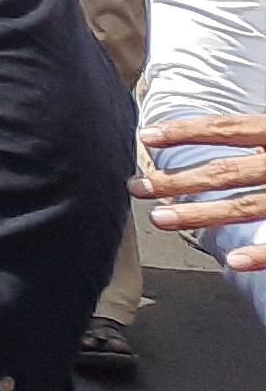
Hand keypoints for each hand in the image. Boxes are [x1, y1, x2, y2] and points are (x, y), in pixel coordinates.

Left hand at [140, 114, 265, 267]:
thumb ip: (257, 134)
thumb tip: (227, 132)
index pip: (226, 128)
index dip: (186, 130)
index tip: (146, 136)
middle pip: (224, 171)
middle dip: (177, 179)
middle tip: (136, 187)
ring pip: (245, 206)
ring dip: (201, 214)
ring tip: (159, 219)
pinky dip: (260, 253)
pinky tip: (233, 262)